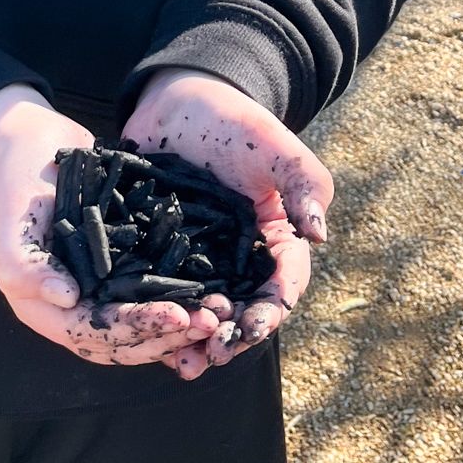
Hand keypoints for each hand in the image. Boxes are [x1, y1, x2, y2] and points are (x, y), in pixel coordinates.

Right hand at [0, 84, 219, 368]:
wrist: (25, 139)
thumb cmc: (11, 178)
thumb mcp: (8, 221)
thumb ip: (25, 266)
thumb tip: (68, 299)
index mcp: (40, 305)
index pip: (93, 333)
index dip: (135, 331)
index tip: (178, 315)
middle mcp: (71, 303)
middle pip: (123, 337)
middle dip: (167, 333)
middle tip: (211, 319)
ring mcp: (96, 282)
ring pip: (140, 318)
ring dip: (179, 321)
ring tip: (219, 310)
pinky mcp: (117, 260)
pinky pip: (148, 287)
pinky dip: (177, 293)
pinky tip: (211, 287)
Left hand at [120, 69, 333, 381]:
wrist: (179, 100)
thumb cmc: (236, 121)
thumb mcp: (273, 146)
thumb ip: (301, 184)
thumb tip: (320, 233)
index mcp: (273, 240)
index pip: (281, 285)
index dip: (269, 312)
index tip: (253, 329)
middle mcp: (238, 258)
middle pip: (241, 309)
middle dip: (230, 336)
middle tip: (212, 354)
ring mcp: (196, 260)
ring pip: (200, 309)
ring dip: (192, 338)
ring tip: (181, 362)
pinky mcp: (157, 253)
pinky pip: (158, 291)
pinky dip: (155, 315)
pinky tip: (142, 333)